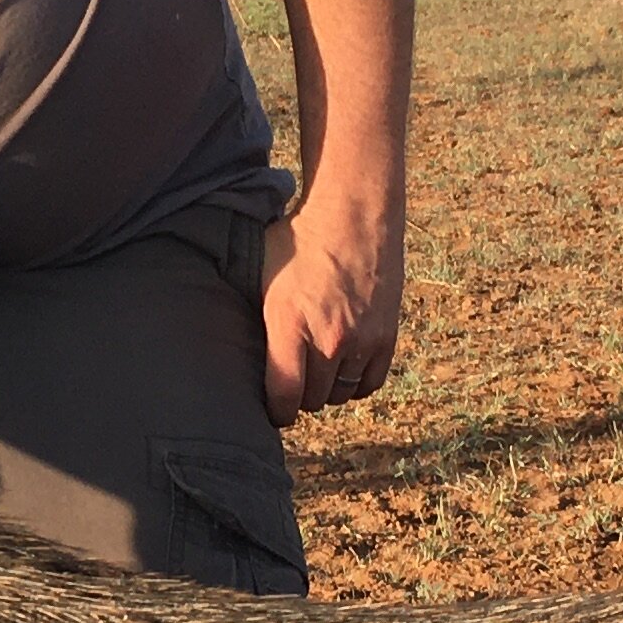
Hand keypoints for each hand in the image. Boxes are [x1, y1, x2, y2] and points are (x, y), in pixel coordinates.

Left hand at [259, 204, 401, 427]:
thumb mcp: (263, 276)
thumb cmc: (299, 239)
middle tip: (293, 383)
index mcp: (288, 325)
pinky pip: (369, 382)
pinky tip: (343, 369)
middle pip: (312, 399)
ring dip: (326, 389)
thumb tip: (236, 349)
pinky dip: (355, 382)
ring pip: (340, 394)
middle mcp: (328, 339)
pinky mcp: (386, 335)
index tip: (272, 411)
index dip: (275, 412)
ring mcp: (361, 340)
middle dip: (299, 396)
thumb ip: (259, 318)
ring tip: (317, 372)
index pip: (283, 396)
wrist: (353, 211)